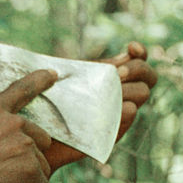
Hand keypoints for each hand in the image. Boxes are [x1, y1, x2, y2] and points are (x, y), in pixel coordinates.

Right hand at [0, 68, 56, 182]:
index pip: (19, 90)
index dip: (38, 81)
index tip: (52, 74)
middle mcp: (11, 124)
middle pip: (39, 140)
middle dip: (29, 158)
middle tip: (9, 176)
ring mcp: (23, 146)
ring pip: (42, 167)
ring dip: (29, 182)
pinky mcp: (30, 171)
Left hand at [44, 42, 158, 172]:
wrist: (33, 128)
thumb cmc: (47, 97)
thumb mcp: (68, 74)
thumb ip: (91, 66)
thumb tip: (112, 58)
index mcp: (112, 75)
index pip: (139, 60)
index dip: (140, 53)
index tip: (131, 47)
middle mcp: (120, 93)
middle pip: (148, 77)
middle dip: (137, 70)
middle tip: (118, 74)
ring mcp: (117, 113)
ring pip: (141, 95)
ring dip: (132, 89)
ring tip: (111, 90)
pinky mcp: (109, 134)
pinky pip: (126, 122)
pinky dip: (127, 113)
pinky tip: (123, 107)